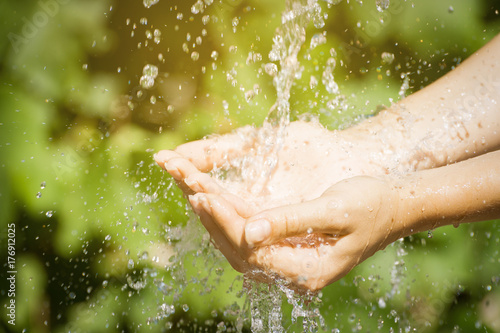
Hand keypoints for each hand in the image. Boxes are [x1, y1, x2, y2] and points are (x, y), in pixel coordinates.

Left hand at [155, 121, 399, 289]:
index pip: (252, 248)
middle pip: (240, 251)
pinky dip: (233, 220)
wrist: (394, 207)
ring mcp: (291, 264)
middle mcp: (295, 273)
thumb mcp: (334, 209)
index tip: (203, 194)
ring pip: (242, 247)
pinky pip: (252, 239)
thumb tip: (250, 231)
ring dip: (218, 221)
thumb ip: (292, 221)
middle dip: (213, 219)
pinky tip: (218, 202)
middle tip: (189, 189)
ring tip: (195, 193)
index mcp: (307, 270)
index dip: (226, 220)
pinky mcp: (289, 250)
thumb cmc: (371, 205)